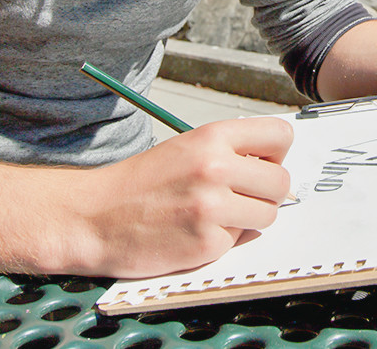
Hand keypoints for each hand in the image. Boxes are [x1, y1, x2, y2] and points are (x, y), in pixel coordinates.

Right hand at [77, 116, 293, 278]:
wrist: (95, 217)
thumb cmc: (142, 183)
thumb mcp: (188, 148)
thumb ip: (231, 152)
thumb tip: (275, 167)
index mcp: (213, 136)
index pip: (280, 134)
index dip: (276, 153)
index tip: (262, 164)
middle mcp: (216, 166)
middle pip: (281, 181)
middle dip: (266, 192)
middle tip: (240, 196)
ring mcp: (212, 205)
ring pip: (268, 214)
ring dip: (248, 218)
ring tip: (215, 213)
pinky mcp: (206, 241)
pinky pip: (239, 240)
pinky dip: (222, 240)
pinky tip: (195, 232)